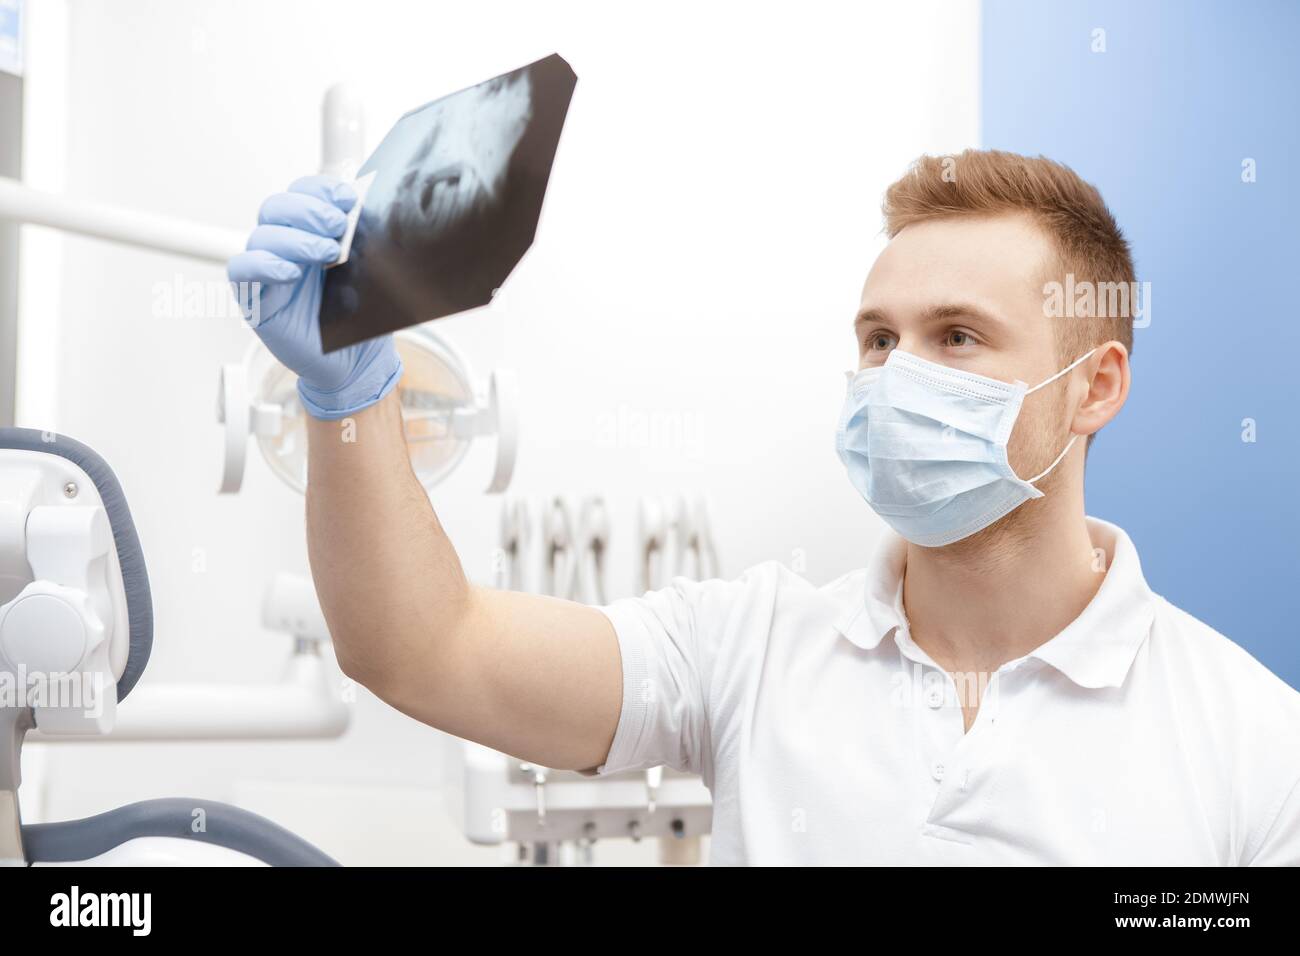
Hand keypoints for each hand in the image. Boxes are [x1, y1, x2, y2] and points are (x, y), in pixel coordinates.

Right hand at [227, 174, 401, 419]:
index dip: (319, 189)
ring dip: (295, 238)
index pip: (301, 192)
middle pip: (276, 207)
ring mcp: (268, 271)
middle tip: (338, 226)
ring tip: (326, 253)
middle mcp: (285, 247)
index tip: (347, 198)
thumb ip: (364, 241)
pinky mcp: (256, 298)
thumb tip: (367, 209)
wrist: (356, 361)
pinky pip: (242, 270)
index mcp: (311, 232)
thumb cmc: (360, 316)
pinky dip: (263, 264)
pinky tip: (290, 272)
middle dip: (308, 210)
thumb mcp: (370, 272)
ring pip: (261, 235)